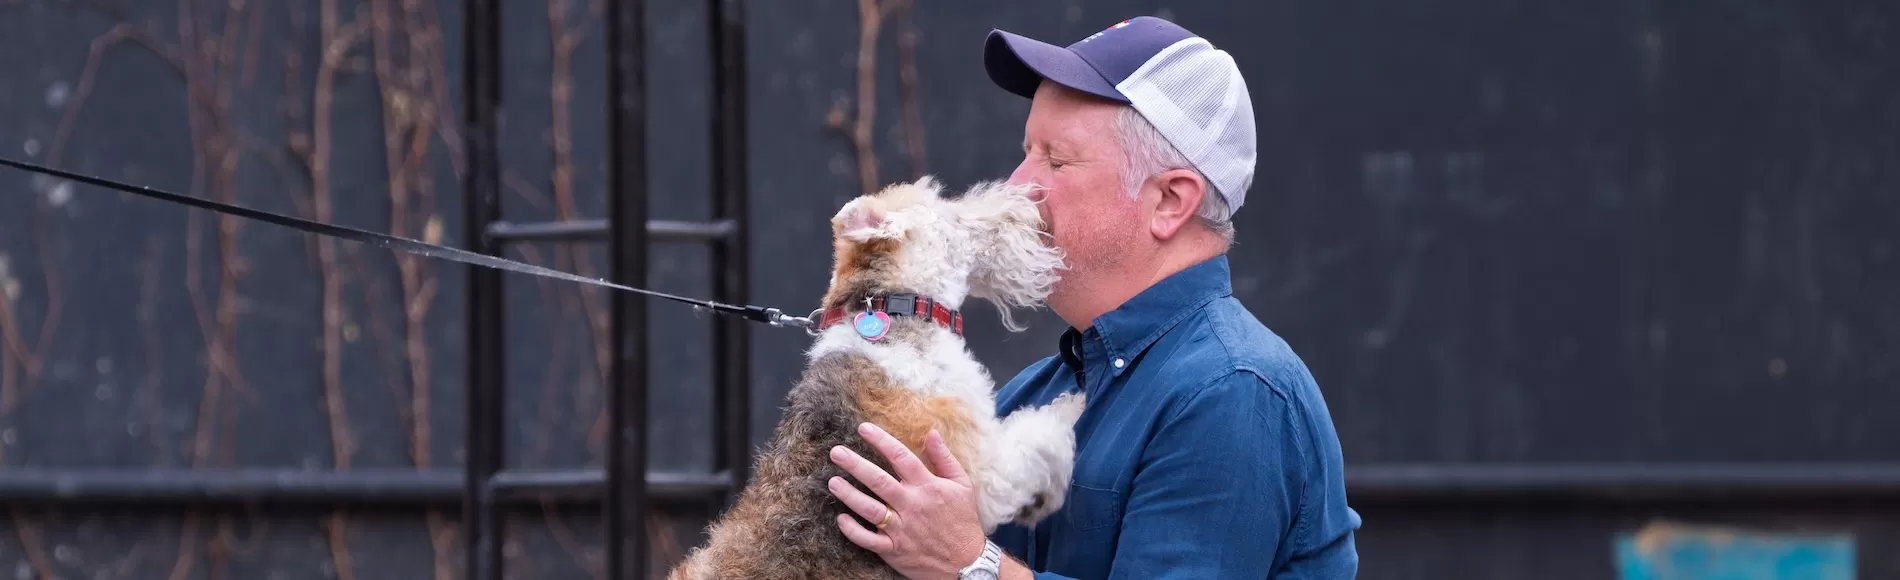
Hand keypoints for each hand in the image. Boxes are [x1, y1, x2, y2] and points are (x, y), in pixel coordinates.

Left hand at [828, 422, 988, 579]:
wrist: (966, 563)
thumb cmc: (963, 521)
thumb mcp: (962, 485)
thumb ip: (944, 458)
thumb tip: (932, 432)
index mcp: (927, 486)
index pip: (900, 457)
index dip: (880, 440)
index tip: (863, 429)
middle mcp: (912, 505)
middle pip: (878, 481)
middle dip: (855, 465)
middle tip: (836, 452)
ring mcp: (901, 529)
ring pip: (869, 509)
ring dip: (849, 495)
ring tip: (833, 482)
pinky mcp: (894, 549)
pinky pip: (868, 540)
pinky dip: (853, 530)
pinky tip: (841, 518)